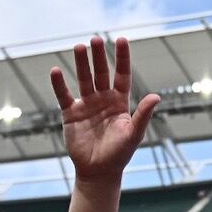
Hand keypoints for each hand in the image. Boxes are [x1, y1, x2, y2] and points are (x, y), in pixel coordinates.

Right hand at [50, 36, 159, 182]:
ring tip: (79, 47)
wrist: (99, 172)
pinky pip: (63, 95)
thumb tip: (156, 97)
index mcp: (120, 103)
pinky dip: (59, 84)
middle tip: (95, 39)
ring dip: (81, 64)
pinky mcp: (70, 114)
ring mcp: (86, 105)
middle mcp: (103, 100)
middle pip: (101, 73)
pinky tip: (56, 71)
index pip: (122, 75)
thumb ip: (143, 115)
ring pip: (83, 79)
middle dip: (98, 56)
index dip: (122, 58)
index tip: (121, 39)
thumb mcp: (133, 134)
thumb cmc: (119, 155)